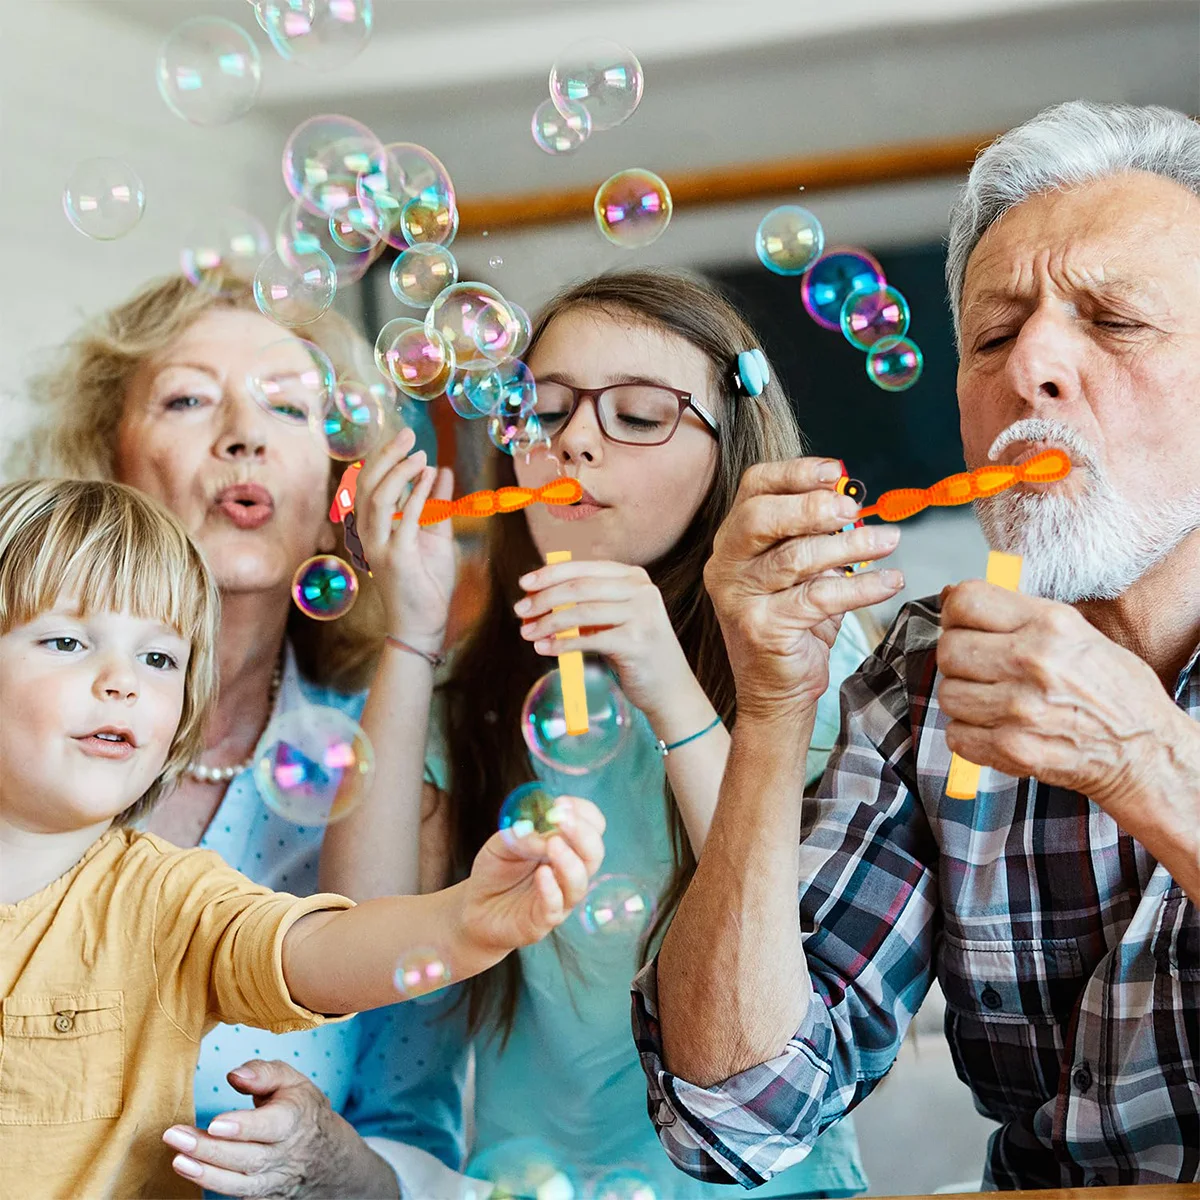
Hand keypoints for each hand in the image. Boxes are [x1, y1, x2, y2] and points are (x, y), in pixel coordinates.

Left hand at [162, 1059, 398, 1197]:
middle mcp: (284, 1154)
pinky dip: (211, 1184)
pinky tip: (188, 1169)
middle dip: (209, 1149)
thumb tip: (234, 1075)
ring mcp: (273, 1179)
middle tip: (175, 1136)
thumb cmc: (301, 1109)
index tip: (215, 1123)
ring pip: (238, 1181)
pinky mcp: (261, 1194)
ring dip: (205, 1172)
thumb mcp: (292, 1081)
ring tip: (177, 1159)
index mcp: (295, 1119)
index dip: (243, 1126)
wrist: (325, 1154)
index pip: (271, 1126)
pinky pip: (236, 1194)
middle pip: (247, 1157)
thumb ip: (264, 1073)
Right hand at [355, 427, 455, 651]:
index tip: (406, 438)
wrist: (424, 623)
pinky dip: (416, 496)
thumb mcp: (436, 534)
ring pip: (378, 498)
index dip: (384, 457)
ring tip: (421, 455)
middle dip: (387, 456)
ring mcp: (379, 546)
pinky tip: (430, 478)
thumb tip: (442, 470)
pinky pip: (403, 520)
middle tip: (409, 434)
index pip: (369, 483)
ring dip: (400, 472)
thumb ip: (437, 503)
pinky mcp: (396, 558)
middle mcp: (370, 534)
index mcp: (374, 527)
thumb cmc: (427, 582)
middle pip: (368, 484)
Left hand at [461, 797, 605, 955]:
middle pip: (594, 853)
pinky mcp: (542, 921)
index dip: (583, 813)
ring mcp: (560, 899)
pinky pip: (554, 907)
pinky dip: (551, 890)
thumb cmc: (496, 870)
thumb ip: (521, 835)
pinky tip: (542, 875)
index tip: (561, 803)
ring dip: (569, 861)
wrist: (474, 908)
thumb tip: (544, 833)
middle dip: (583, 833)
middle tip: (563, 819)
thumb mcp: (503, 842)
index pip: (593, 827)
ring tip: (553, 845)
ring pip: (579, 882)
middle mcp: (570, 872)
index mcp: (567, 846)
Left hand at [514, 560, 692, 717]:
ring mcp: (642, 615)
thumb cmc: (632, 651)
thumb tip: (536, 597)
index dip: (550, 573)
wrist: (669, 688)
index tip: (524, 583)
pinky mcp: (637, 642)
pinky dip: (562, 644)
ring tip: (527, 633)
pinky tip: (545, 649)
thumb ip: (584, 605)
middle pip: (580, 587)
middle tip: (520, 611)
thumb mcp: (611, 620)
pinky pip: (589, 640)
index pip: (584, 568)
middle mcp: (642, 590)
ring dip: (548, 623)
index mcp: (634, 577)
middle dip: (544, 598)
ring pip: (582, 613)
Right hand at [704, 457, 903, 719]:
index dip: (794, 473)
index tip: (835, 472)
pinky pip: (818, 598)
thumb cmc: (794, 624)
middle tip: (854, 510)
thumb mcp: (803, 571)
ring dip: (851, 546)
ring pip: (795, 557)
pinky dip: (861, 587)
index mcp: (734, 540)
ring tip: (888, 541)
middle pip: (761, 517)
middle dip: (812, 507)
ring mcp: (739, 598)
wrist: (778, 689)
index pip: (753, 488)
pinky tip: (889, 581)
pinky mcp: (761, 627)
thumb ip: (816, 534)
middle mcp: (727, 565)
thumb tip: (851, 499)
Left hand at [937, 580, 1184, 821]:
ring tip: (995, 702)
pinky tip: (997, 729)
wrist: (1145, 752)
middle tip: (980, 669)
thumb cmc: (1112, 690)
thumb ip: (1014, 614)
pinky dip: (969, 735)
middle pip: (949, 650)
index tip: (961, 625)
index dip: (954, 613)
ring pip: (947, 694)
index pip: (967, 601)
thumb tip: (950, 597)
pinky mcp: (1012, 748)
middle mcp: (1033, 662)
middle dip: (958, 660)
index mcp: (1050, 625)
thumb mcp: (1076, 633)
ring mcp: (1020, 708)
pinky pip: (956, 735)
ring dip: (964, 700)